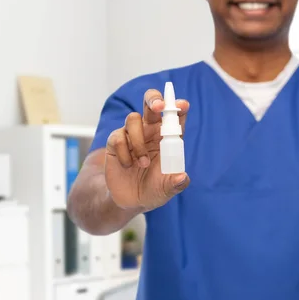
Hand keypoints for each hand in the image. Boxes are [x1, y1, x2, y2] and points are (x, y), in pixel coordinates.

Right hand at [104, 89, 189, 211]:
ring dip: (138, 142)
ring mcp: (132, 134)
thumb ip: (176, 183)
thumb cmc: (154, 189)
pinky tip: (128, 165)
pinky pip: (118, 137)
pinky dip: (124, 153)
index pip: (175, 116)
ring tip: (143, 163)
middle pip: (152, 103)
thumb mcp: (168, 189)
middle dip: (155, 99)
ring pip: (133, 119)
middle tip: (158, 106)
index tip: (182, 105)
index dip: (179, 107)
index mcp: (168, 137)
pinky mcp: (116, 142)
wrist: (131, 200)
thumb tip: (182, 177)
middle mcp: (151, 131)